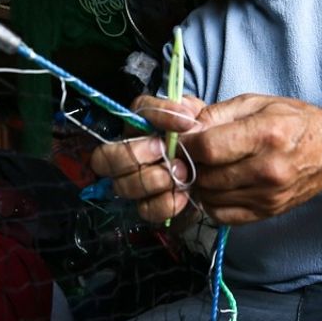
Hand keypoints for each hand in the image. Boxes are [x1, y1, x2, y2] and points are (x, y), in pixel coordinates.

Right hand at [90, 95, 205, 223]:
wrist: (216, 174)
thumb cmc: (203, 143)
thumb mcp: (202, 118)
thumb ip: (191, 111)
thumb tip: (184, 116)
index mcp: (142, 125)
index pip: (136, 111)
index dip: (158, 114)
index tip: (186, 121)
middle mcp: (129, 153)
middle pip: (104, 156)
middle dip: (133, 154)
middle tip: (164, 151)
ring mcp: (134, 183)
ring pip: (123, 185)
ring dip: (153, 179)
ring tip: (182, 173)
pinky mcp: (149, 207)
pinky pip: (146, 210)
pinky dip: (165, 203)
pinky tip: (184, 194)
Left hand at [182, 94, 321, 224]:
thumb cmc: (294, 121)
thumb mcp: (256, 103)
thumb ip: (216, 114)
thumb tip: (183, 128)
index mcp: (266, 135)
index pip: (207, 148)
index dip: (187, 144)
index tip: (185, 139)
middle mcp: (269, 169)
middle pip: (206, 175)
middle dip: (191, 163)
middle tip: (193, 153)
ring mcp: (269, 195)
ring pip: (210, 197)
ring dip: (200, 183)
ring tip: (208, 167)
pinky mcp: (268, 212)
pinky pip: (223, 215)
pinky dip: (212, 202)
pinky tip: (218, 186)